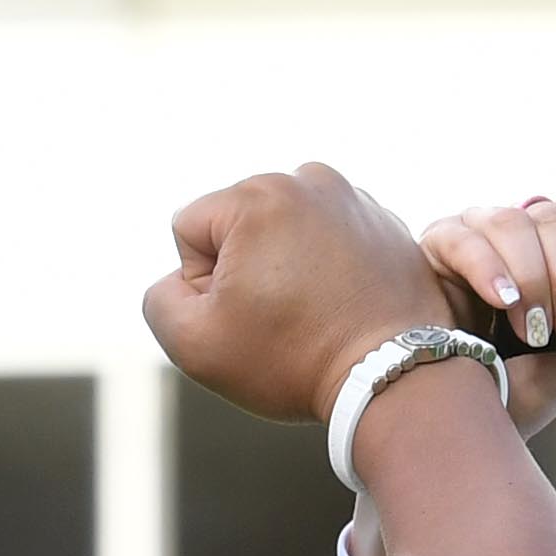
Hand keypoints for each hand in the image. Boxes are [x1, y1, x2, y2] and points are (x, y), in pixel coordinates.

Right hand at [145, 163, 454, 423]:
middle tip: (281, 319)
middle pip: (239, 225)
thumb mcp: (194, 344)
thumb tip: (181, 279)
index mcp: (257, 194)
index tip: (244, 316)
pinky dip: (329, 271)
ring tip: (314, 314)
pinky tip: (343, 308)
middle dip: (246, 270)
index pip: (189, 230)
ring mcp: (354, 197)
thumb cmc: (292, 360)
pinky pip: (331, 242)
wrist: (394, 376)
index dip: (201, 284)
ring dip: (287, 269)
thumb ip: (160, 300)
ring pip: (285, 233)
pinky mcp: (386, 222)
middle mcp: (308, 179)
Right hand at [412, 190, 555, 429]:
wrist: (460, 426)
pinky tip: (502, 304)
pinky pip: (468, 234)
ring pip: (518, 220)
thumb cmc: (521, 387)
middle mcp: (533, 232)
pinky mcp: (440, 245)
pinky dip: (490, 269)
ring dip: (533, 281)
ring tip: (529, 331)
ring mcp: (484, 233)